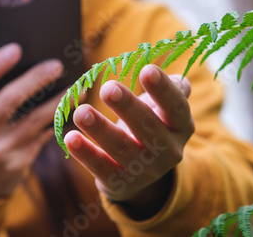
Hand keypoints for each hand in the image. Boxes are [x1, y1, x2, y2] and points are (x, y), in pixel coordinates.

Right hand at [0, 43, 63, 199]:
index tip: (16, 48)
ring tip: (78, 87)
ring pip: (36, 119)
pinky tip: (71, 108)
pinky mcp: (17, 164)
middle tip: (57, 64)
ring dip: (60, 101)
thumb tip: (25, 66)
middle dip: (36, 79)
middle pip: (9, 99)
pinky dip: (58, 119)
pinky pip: (43, 135)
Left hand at [65, 65, 193, 218]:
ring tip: (81, 112)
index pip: (176, 107)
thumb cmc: (152, 124)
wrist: (144, 172)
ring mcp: (145, 170)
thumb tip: (175, 78)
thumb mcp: (165, 109)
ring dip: (100, 129)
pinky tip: (70, 138)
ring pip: (121, 148)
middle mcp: (168, 151)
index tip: (147, 70)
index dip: (163, 89)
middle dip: (127, 107)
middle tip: (108, 89)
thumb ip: (172, 90)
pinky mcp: (120, 183)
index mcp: (181, 127)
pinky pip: (101, 167)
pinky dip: (85, 153)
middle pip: (147, 127)